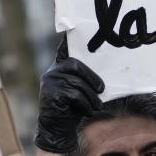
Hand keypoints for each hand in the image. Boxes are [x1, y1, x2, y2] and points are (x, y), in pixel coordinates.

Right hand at [33, 37, 103, 152]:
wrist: (57, 128)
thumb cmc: (72, 108)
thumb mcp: (79, 90)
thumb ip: (84, 79)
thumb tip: (105, 73)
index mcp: (59, 67)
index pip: (65, 49)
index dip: (70, 38)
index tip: (74, 26)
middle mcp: (52, 72)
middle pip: (75, 65)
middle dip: (92, 78)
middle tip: (102, 89)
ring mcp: (49, 83)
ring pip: (77, 83)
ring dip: (91, 97)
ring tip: (97, 106)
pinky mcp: (50, 95)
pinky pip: (74, 95)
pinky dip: (85, 104)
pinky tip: (87, 111)